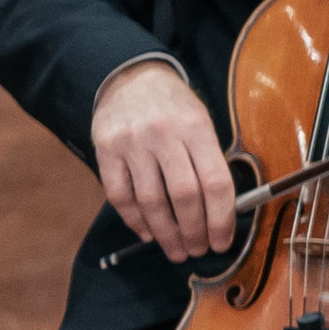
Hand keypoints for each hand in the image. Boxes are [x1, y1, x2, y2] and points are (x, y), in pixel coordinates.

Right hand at [91, 60, 234, 260]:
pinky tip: (147, 233)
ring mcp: (131, 142)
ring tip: (177, 250)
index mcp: (197, 129)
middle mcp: (164, 135)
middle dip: (194, 231)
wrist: (132, 78)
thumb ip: (211, 162)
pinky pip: (119, 194)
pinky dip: (134, 220)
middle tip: (198, 251)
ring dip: (166, 233)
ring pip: (150, 201)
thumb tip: (222, 214)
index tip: (222, 242)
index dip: (221, 219)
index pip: (216, 183)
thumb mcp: (203, 124)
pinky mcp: (105, 149)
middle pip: (184, 196)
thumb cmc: (177, 109)